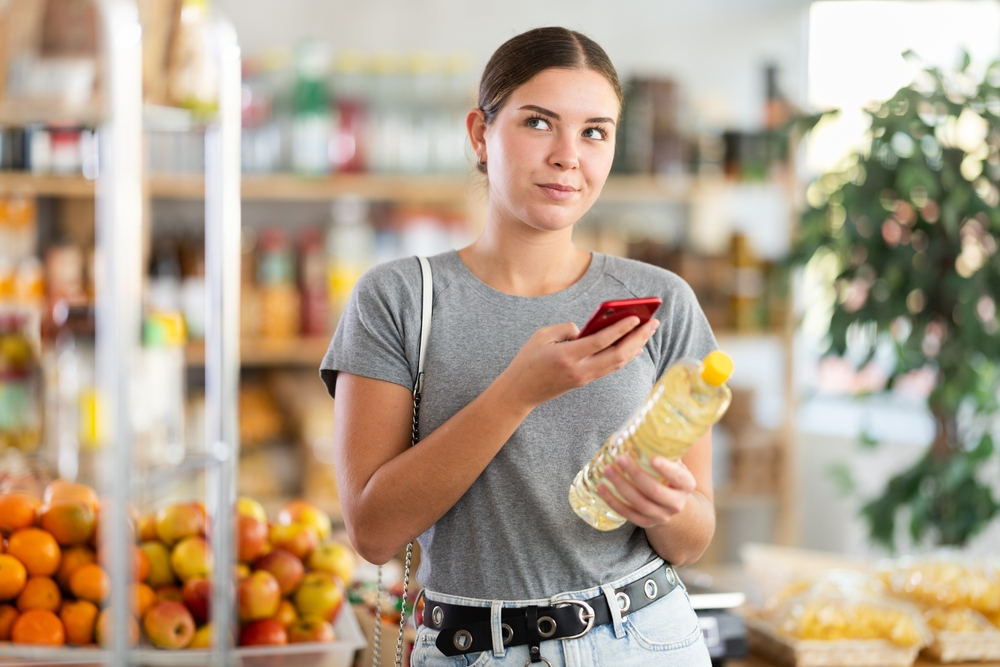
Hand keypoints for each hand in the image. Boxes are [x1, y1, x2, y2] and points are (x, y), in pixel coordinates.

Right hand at [498, 316, 659, 410]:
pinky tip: (635, 346)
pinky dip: (625, 356)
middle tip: (653, 322)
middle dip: (638, 338)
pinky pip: (610, 367)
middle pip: (617, 355)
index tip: (636, 318)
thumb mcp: (542, 336)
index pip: (600, 342)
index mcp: (567, 356)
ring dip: (636, 346)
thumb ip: (566, 328)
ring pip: (618, 364)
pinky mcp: (585, 381)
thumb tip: (587, 329)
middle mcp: (580, 370)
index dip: (620, 329)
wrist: (520, 392)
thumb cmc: (528, 360)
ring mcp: (584, 378)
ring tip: (649, 331)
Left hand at [597, 455, 695, 528]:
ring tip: (607, 470)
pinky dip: (612, 501)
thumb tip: (647, 425)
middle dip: (636, 474)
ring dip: (621, 486)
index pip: (679, 477)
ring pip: (639, 504)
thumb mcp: (673, 462)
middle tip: (620, 459)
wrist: (672, 503)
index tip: (652, 458)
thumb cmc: (669, 475)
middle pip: (655, 491)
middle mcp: (677, 503)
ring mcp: (661, 516)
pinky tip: (601, 488)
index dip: (666, 469)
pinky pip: (627, 514)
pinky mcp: (646, 523)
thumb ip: (664, 448)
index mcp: (686, 485)